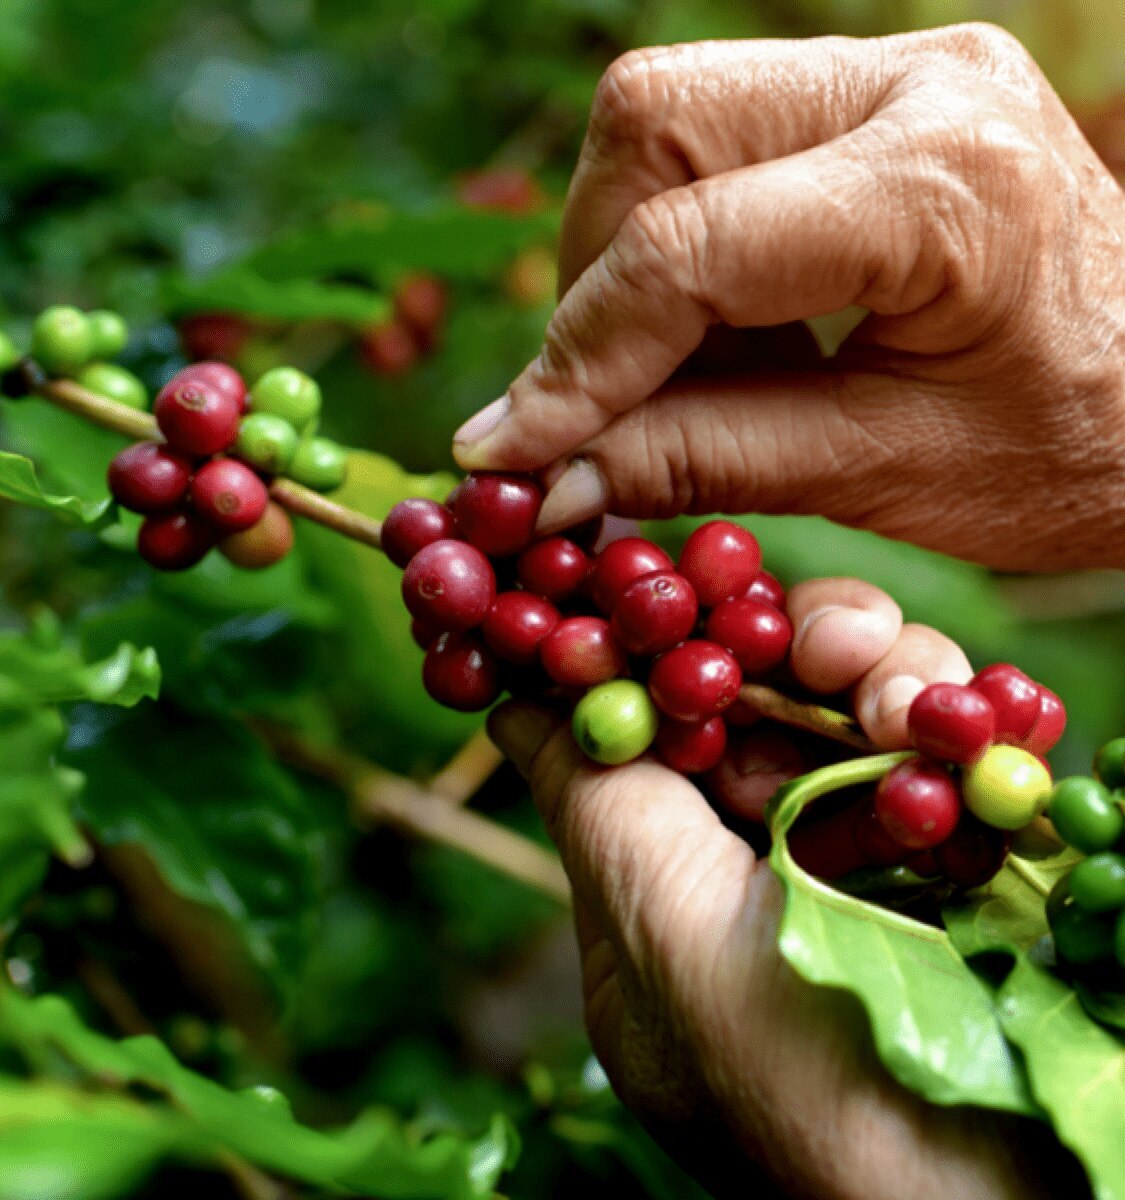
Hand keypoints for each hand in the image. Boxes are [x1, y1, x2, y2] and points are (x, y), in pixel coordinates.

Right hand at [453, 25, 1124, 571]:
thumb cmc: (1071, 452)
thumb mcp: (881, 474)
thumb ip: (699, 463)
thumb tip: (538, 481)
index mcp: (944, 180)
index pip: (689, 248)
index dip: (576, 361)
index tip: (509, 455)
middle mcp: (913, 80)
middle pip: (648, 125)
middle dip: (592, 283)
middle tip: (607, 405)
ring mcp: (893, 70)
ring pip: (660, 117)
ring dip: (629, 264)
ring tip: (688, 379)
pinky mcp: (870, 94)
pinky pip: (709, 141)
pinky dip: (677, 250)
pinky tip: (729, 339)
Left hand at [488, 578, 1081, 1198]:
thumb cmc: (817, 1104)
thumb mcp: (677, 953)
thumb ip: (602, 815)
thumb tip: (512, 705)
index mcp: (663, 906)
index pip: (643, 736)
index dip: (648, 648)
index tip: (649, 571)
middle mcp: (755, 879)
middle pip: (753, 713)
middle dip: (788, 656)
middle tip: (835, 636)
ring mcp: (860, 872)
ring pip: (851, 719)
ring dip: (882, 683)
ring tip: (910, 695)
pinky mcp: (958, 868)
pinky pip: (943, 760)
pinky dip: (957, 727)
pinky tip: (967, 721)